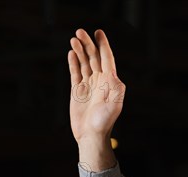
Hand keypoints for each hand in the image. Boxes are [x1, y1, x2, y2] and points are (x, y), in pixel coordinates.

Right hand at [68, 29, 124, 144]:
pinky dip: (73, 62)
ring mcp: (89, 85)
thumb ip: (115, 89)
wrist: (91, 135)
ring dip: (80, 51)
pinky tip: (71, 53)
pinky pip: (75, 73)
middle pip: (94, 58)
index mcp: (110, 83)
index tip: (98, 33)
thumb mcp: (114, 105)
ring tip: (74, 39)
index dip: (103, 46)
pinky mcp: (77, 90)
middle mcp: (100, 82)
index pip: (107, 59)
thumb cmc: (104, 122)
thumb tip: (113, 73)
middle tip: (80, 31)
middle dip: (88, 44)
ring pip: (84, 63)